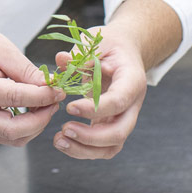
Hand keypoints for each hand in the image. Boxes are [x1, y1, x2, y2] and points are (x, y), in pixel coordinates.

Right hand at [0, 24, 62, 147]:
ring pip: (12, 138)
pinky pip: (7, 135)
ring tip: (46, 105)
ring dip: (35, 126)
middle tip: (54, 103)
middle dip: (40, 120)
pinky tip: (34, 110)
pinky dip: (25, 127)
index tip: (59, 90)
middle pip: (12, 131)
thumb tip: (51, 88)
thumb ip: (27, 71)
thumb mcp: (3, 49)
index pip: (14, 98)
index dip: (41, 96)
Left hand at [51, 27, 147, 159]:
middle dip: (91, 137)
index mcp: (132, 81)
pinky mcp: (112, 126)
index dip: (95, 108)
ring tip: (59, 140)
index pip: (118, 101)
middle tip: (65, 129)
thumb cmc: (110, 46)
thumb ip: (80, 54)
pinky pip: (102, 147)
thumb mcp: (97, 42)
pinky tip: (63, 141)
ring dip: (85, 150)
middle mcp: (132, 104)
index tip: (69, 107)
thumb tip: (62, 60)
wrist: (124, 53)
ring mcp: (123, 118)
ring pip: (112, 147)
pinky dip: (82, 150)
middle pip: (120, 132)